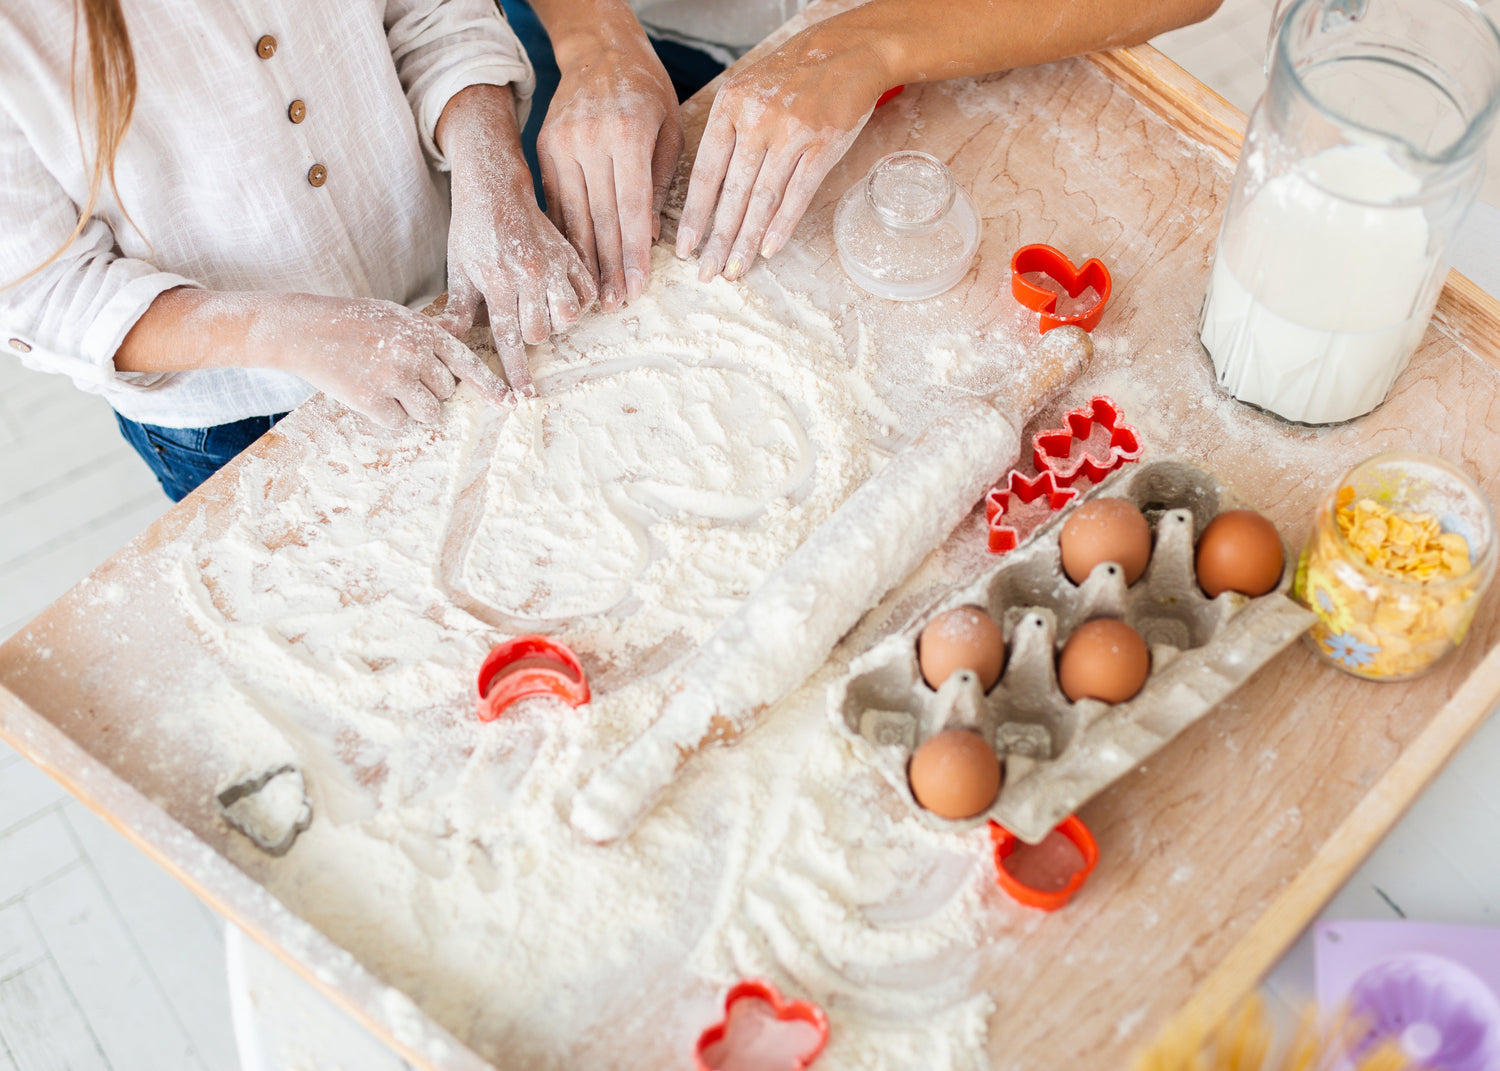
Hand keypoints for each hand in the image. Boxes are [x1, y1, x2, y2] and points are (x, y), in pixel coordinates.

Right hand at [258, 295, 512, 428]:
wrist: (303, 329)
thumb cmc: (351, 321)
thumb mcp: (396, 316)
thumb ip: (427, 334)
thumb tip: (455, 348)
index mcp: (424, 332)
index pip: (468, 364)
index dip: (491, 387)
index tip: (512, 403)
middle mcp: (415, 354)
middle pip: (447, 392)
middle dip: (431, 391)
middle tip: (401, 377)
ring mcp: (395, 378)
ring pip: (430, 412)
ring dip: (414, 408)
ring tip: (388, 388)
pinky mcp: (373, 400)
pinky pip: (400, 423)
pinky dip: (389, 416)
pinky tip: (369, 396)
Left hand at [434, 85, 596, 394]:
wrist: (495, 187)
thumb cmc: (472, 229)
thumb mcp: (458, 268)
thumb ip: (458, 309)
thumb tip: (445, 341)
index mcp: (497, 280)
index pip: (508, 338)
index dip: (515, 373)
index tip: (522, 398)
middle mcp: (529, 274)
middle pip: (539, 332)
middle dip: (529, 335)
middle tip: (518, 317)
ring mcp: (554, 264)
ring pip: (567, 316)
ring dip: (554, 322)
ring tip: (539, 310)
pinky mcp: (571, 255)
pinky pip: (585, 294)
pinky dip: (576, 303)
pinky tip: (559, 296)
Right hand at [537, 24, 682, 308]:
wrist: (599, 50)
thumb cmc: (647, 89)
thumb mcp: (670, 128)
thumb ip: (663, 182)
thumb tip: (654, 238)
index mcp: (627, 134)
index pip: (632, 207)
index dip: (635, 252)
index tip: (639, 288)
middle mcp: (589, 141)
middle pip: (600, 218)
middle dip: (610, 266)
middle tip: (617, 304)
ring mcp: (561, 146)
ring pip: (574, 215)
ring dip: (584, 261)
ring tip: (596, 297)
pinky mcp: (544, 150)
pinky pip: (556, 202)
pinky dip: (565, 236)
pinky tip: (573, 265)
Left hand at [676, 32, 889, 280]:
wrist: (845, 50)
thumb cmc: (791, 76)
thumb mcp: (747, 90)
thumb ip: (727, 133)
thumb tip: (708, 191)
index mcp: (730, 108)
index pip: (705, 173)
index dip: (693, 214)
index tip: (684, 247)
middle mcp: (757, 121)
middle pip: (732, 193)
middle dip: (717, 239)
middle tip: (706, 272)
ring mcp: (792, 133)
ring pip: (763, 198)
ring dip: (748, 240)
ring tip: (735, 269)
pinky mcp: (823, 144)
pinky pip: (798, 192)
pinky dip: (783, 224)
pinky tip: (769, 249)